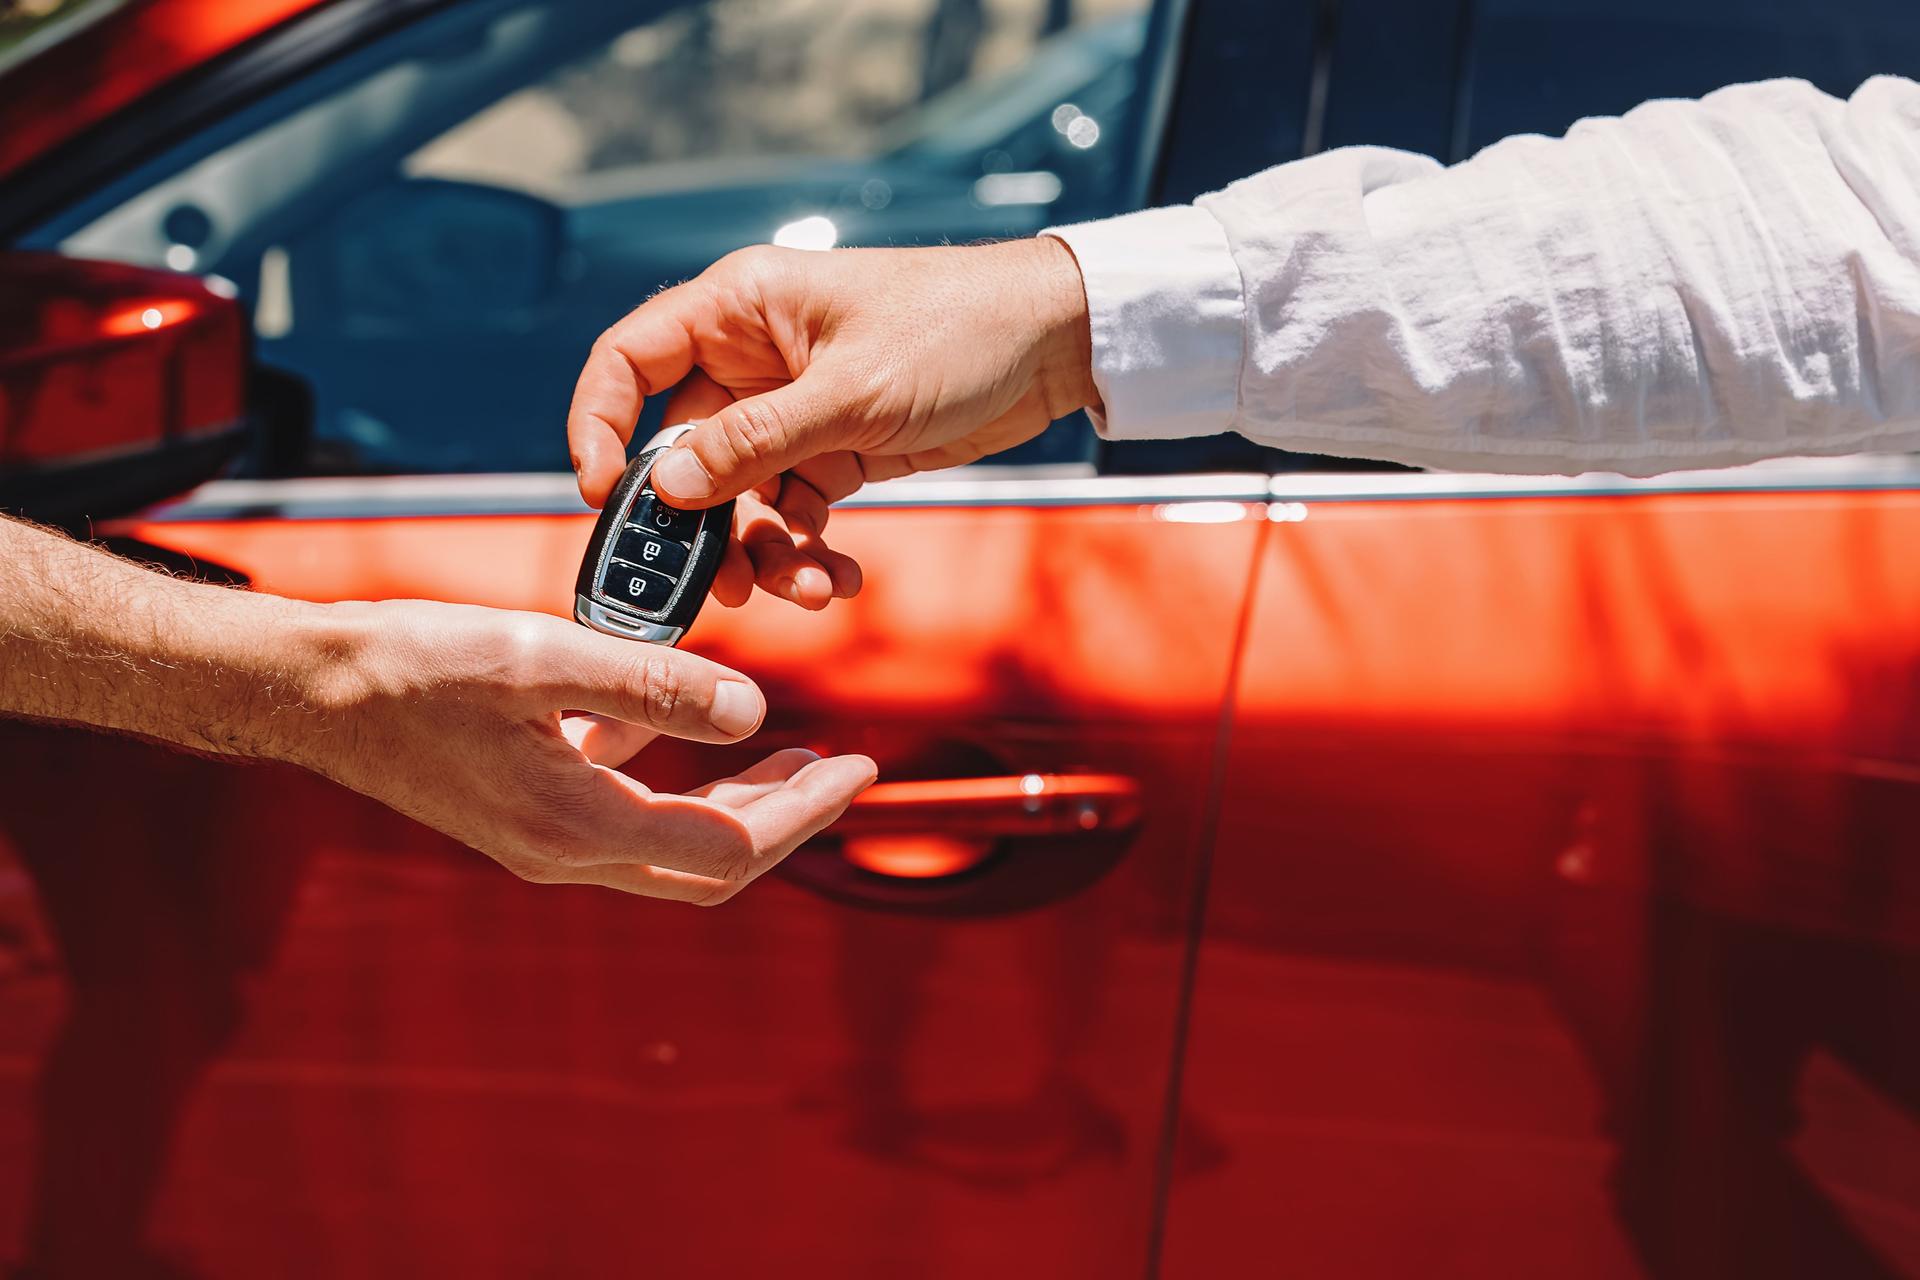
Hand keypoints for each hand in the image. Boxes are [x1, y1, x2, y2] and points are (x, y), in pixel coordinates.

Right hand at [290, 599, 875, 903]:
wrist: (308, 689)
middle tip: (843, 769)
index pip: (728, 846)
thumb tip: (752, 709)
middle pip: (710, 862)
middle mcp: (563, 853)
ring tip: (790, 752)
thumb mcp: (539, 655)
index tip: (859, 772)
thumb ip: (651, 683)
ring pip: (670, 843)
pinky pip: (623, 810)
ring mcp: (541, 840)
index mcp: (576, 825)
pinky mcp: (523, 814)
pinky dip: (672, 780)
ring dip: (735, 803)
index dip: (803, 812)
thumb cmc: (410, 665)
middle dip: (785, 818)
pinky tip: (684, 721)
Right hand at [566, 238, 1097, 608]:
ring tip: (804, 589)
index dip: (598, 425)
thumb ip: (754, 443)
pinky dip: (808, 549)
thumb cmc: (956, 331)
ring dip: (764, 551)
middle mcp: (753, 359)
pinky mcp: (835, 452)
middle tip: (718, 585)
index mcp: (737, 310)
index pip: (628, 361)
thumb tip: (664, 487)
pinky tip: (838, 578)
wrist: (1055, 345)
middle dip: (701, 525)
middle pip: (683, 452)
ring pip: (741, 497)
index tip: (601, 497)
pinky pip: (793, 511)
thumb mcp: (851, 394)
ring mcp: (794, 410)